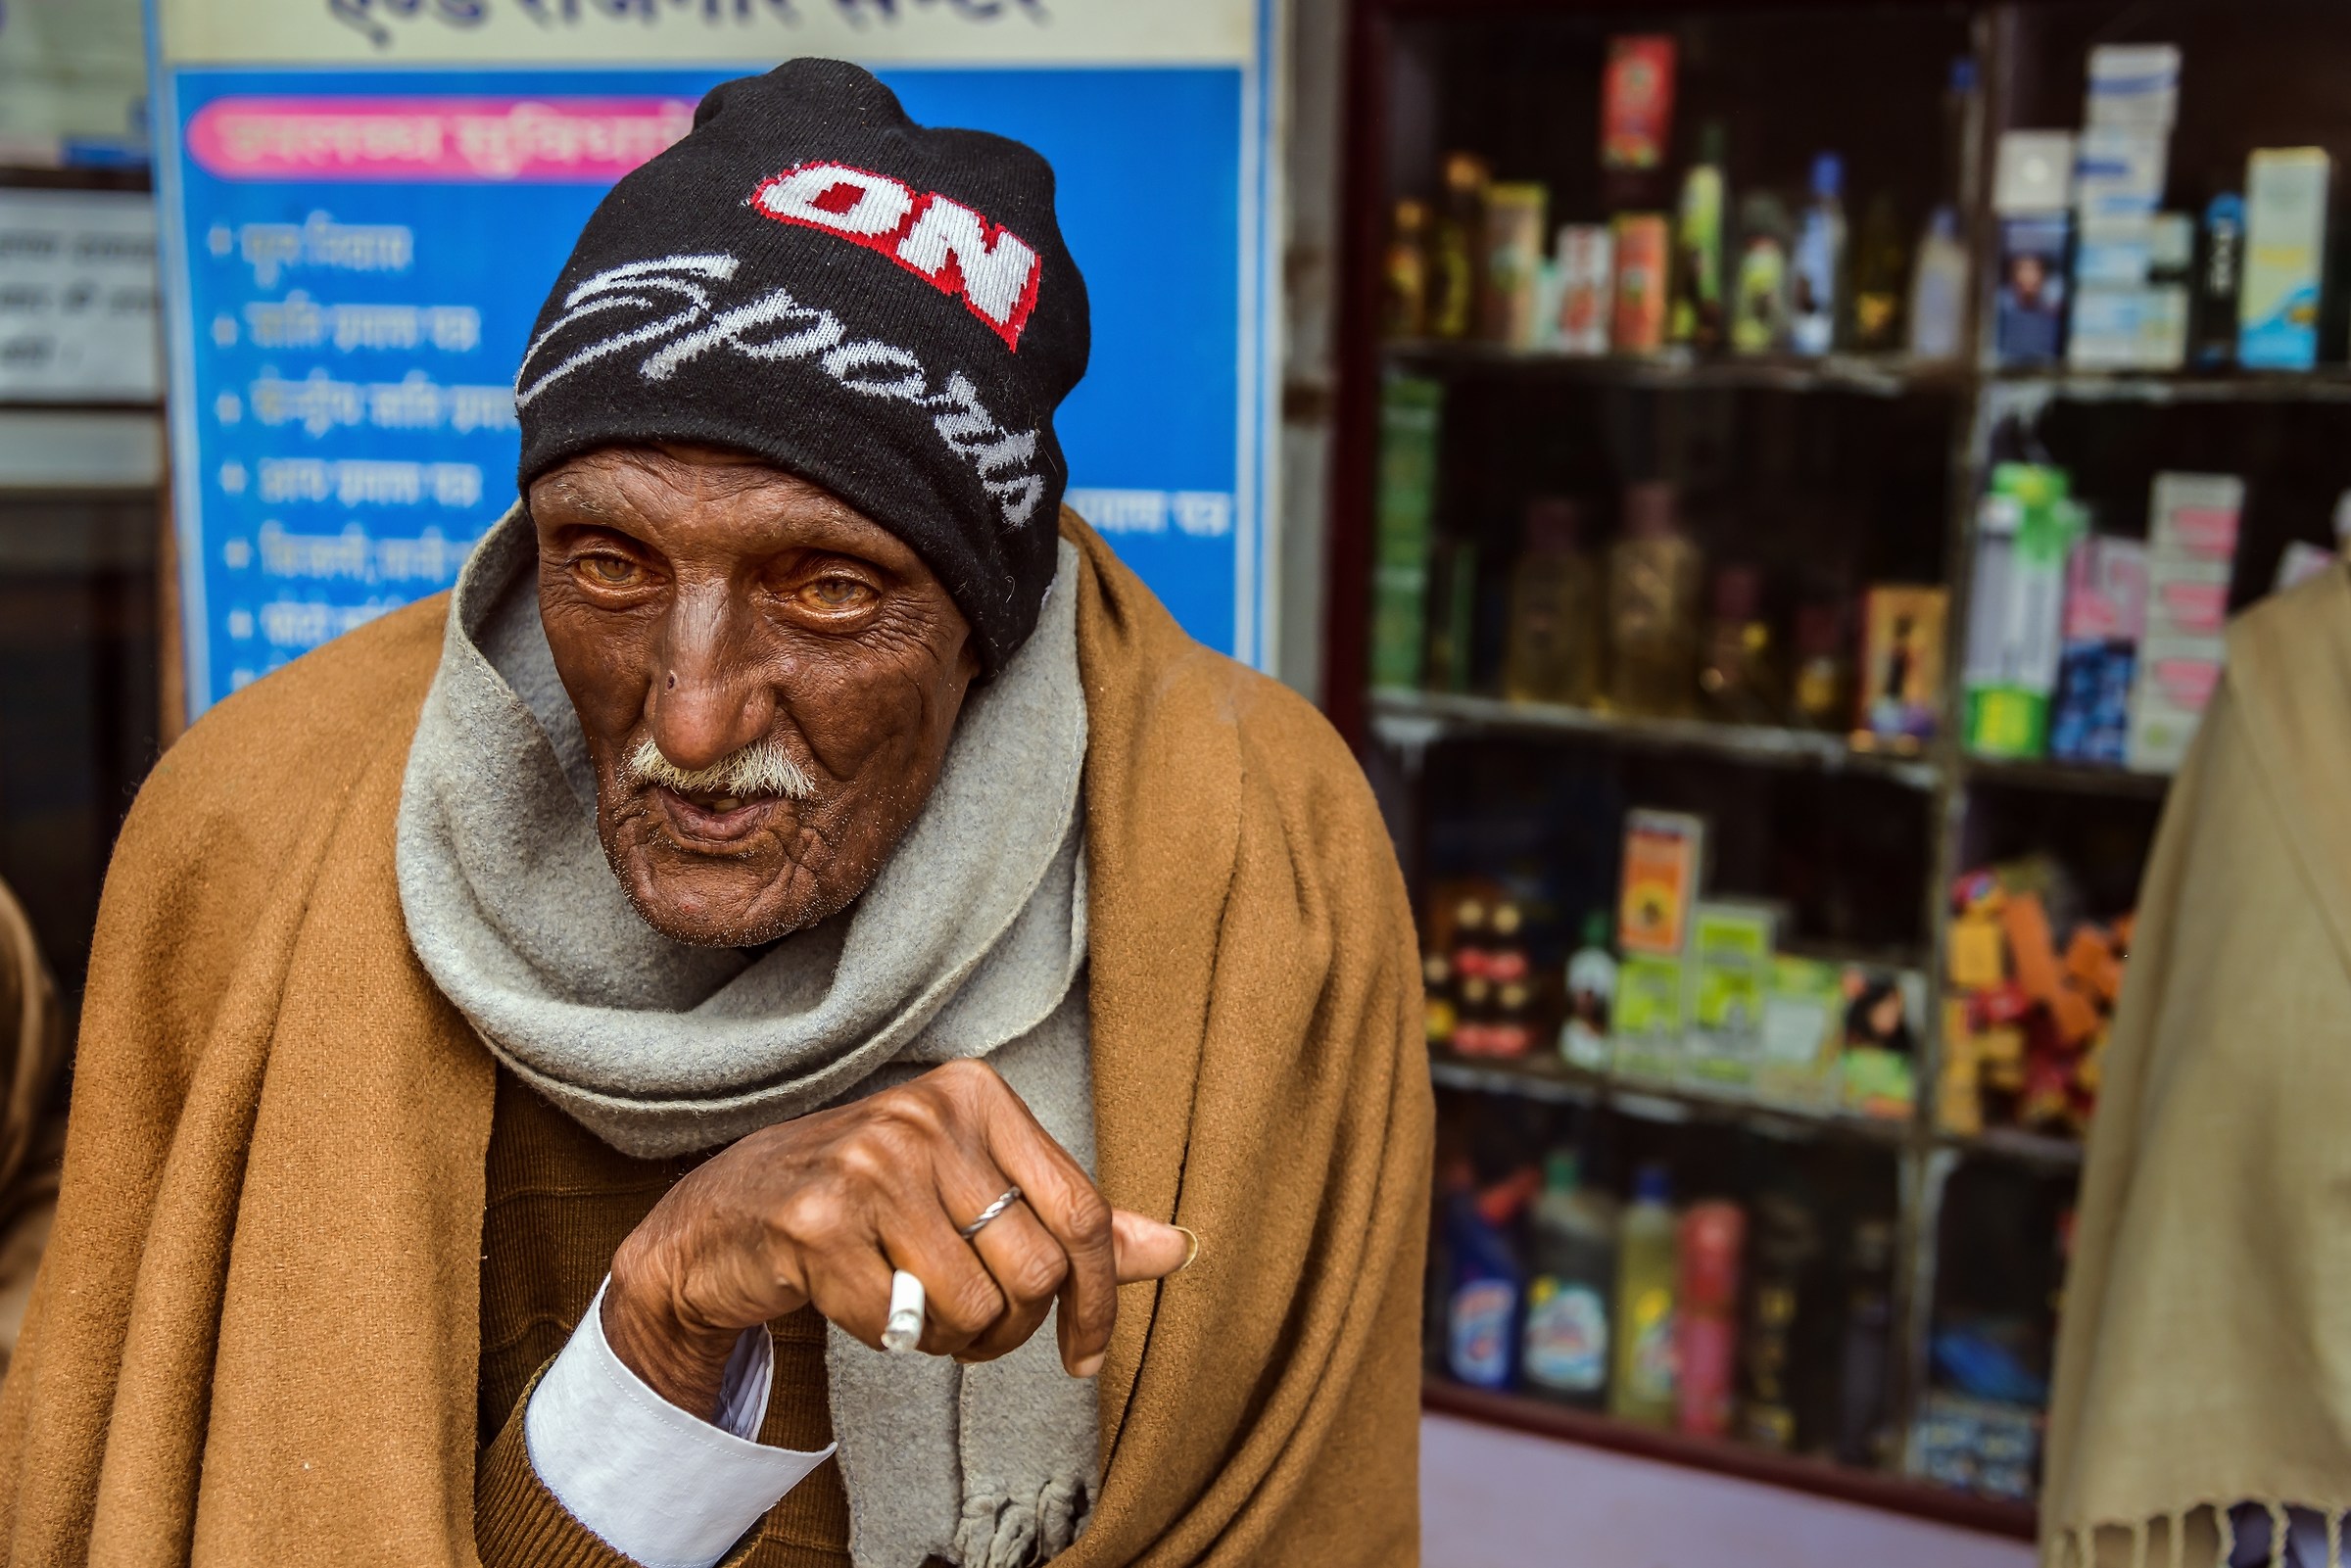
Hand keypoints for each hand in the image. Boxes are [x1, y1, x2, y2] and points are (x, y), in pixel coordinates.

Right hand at [602, 1058, 1191, 1418]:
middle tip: (972, 1330)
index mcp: (977, 1094)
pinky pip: (898, 1324)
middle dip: (1012, 1329)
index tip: (1086, 1354)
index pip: (1083, 1210)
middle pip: (1037, 1270)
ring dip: (950, 1338)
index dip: (1100, 1299)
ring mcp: (870, 1164)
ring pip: (975, 1306)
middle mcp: (928, 1116)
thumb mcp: (972, 1186)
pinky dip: (889, 1337)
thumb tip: (1175, 1248)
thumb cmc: (868, 1199)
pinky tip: (861, 1300)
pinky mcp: (818, 1223)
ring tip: (913, 1309)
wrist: (726, 1215)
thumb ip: (1067, 1217)